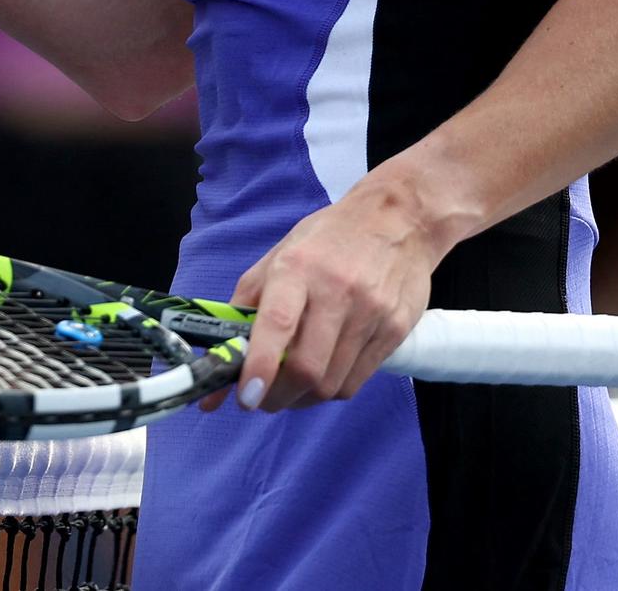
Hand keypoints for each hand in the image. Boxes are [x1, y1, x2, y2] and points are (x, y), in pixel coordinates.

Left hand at [212, 171, 450, 413]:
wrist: (399, 218)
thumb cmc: (327, 239)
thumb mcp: (277, 258)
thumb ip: (244, 306)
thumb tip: (218, 358)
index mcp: (297, 268)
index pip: (278, 323)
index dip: (259, 365)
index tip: (244, 397)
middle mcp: (337, 291)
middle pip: (307, 368)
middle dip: (276, 396)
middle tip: (260, 399)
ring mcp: (371, 313)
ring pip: (331, 384)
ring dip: (302, 398)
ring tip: (289, 388)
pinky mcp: (395, 331)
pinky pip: (356, 382)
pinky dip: (331, 390)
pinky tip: (321, 377)